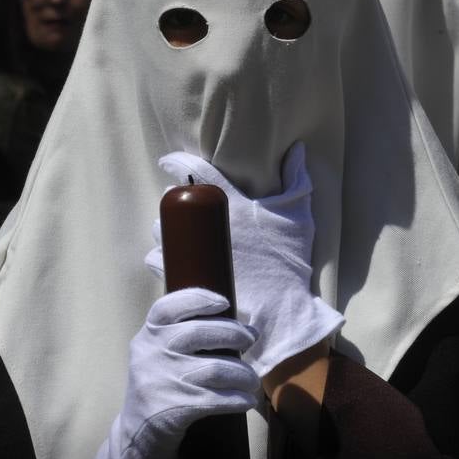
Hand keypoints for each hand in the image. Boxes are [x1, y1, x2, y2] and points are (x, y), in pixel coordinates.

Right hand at [92, 288, 258, 458]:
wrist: (137, 433)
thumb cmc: (162, 383)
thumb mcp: (160, 352)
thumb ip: (185, 332)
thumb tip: (243, 325)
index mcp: (148, 335)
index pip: (167, 307)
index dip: (198, 298)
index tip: (224, 302)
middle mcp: (150, 354)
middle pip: (199, 333)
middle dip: (233, 334)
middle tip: (250, 340)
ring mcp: (161, 381)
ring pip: (215, 369)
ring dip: (243, 374)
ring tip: (252, 380)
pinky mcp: (172, 409)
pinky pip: (215, 399)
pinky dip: (237, 399)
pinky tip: (247, 400)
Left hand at [150, 144, 343, 379]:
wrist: (279, 309)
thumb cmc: (287, 259)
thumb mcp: (298, 214)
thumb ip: (297, 177)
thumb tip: (297, 149)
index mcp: (230, 204)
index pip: (193, 172)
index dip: (176, 162)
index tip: (170, 162)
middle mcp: (206, 226)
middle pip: (173, 205)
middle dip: (173, 202)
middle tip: (183, 205)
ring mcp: (193, 255)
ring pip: (162, 233)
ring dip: (165, 229)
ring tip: (177, 233)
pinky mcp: (186, 280)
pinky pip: (160, 263)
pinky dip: (160, 257)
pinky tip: (171, 257)